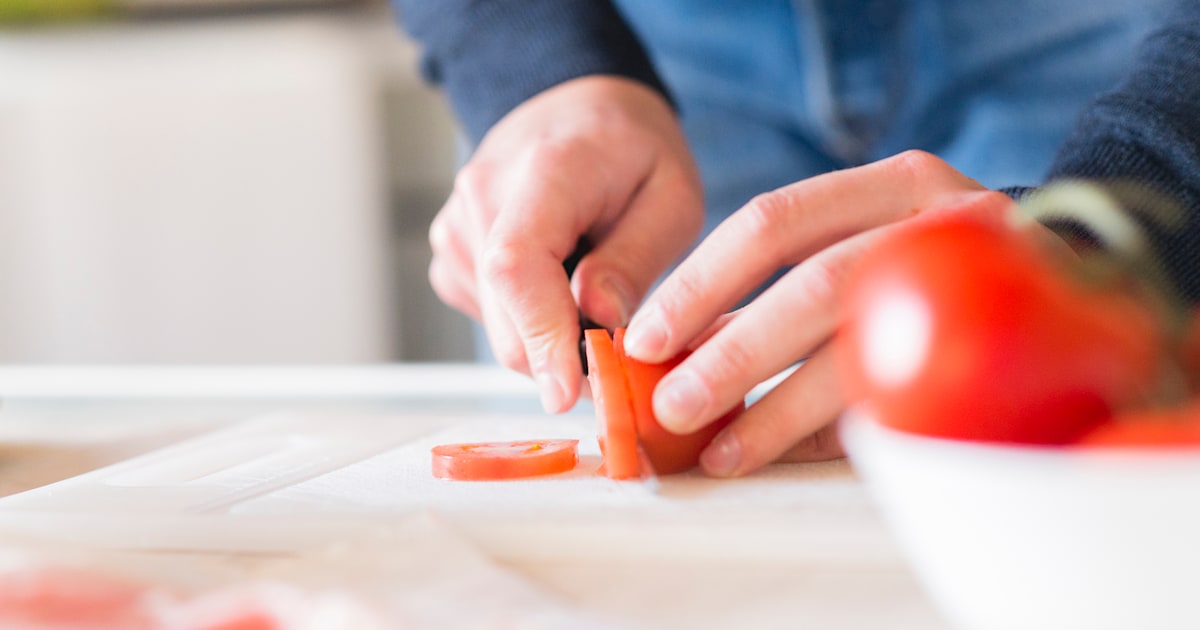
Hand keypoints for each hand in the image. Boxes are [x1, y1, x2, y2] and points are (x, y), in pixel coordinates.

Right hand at [428, 76, 702, 412]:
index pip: (517, 265)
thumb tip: (601, 323)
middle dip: (564, 357)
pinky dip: (532, 323)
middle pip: (506, 316)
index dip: (539, 337)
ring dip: (552, 337)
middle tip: (623, 359)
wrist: (576, 111)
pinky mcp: (452, 255)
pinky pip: (492, 319)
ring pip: (501, 329)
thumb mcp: (672, 195)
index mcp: (544, 172)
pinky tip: (561, 282)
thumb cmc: (631, 150)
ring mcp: (456, 227)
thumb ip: (638, 259)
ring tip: (595, 287)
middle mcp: (481, 197)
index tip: (566, 393)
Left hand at [621, 150, 1020, 475]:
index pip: (773, 220)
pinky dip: (833, 432)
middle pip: (816, 284)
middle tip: (672, 405)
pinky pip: (902, 401)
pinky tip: (784, 454)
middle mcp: (941, 220)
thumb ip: (771, 293)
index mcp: (891, 182)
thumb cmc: (930, 269)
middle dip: (734, 353)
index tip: (645, 338)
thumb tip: (671, 353)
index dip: (700, 282)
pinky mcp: (1000, 354)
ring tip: (720, 451)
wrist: (1070, 281)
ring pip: (864, 350)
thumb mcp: (855, 251)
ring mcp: (982, 287)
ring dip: (777, 409)